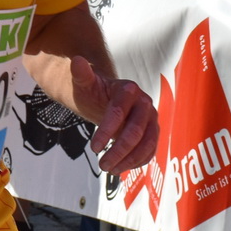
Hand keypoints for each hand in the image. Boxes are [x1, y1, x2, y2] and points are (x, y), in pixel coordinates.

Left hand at [68, 58, 157, 173]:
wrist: (106, 98)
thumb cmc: (94, 91)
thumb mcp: (84, 83)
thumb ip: (81, 74)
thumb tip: (77, 61)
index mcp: (128, 89)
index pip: (118, 112)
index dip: (106, 131)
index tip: (93, 148)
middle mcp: (145, 103)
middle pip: (136, 131)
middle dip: (118, 150)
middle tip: (101, 164)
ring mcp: (152, 119)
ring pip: (147, 144)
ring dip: (129, 160)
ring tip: (109, 169)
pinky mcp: (153, 132)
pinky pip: (151, 150)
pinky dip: (138, 162)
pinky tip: (121, 168)